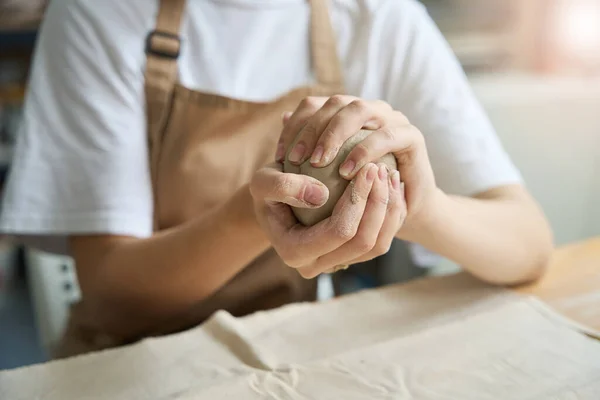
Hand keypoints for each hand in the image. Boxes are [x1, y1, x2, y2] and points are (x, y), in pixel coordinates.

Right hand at [249, 161, 405, 277]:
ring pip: (377, 245)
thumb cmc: (267, 189)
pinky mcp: (350, 256)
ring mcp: (335, 264)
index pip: (339, 231)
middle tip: (383, 169)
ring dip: (390, 210)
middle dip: (378, 204)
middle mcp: (316, 266)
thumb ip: (282, 186)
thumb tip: (320, 195)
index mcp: (294, 253)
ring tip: (391, 175)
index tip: (367, 167)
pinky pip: (380, 241)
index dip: (357, 200)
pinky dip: (391, 215)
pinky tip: (393, 187)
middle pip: (363, 242)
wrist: (274, 201)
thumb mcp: (262, 181)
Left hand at [278, 95, 436, 231]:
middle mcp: (371, 110)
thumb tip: (284, 117)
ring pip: (359, 110)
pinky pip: (385, 136)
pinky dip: (363, 151)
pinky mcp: (412, 136)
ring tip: (317, 162)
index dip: (295, 126)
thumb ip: (309, 145)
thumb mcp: (328, 174)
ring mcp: (393, 119)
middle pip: (336, 103)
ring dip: (335, 134)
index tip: (282, 156)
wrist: (403, 210)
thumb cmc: (360, 193)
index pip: (315, 105)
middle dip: (312, 128)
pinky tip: (346, 173)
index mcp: (348, 114)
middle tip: (296, 159)